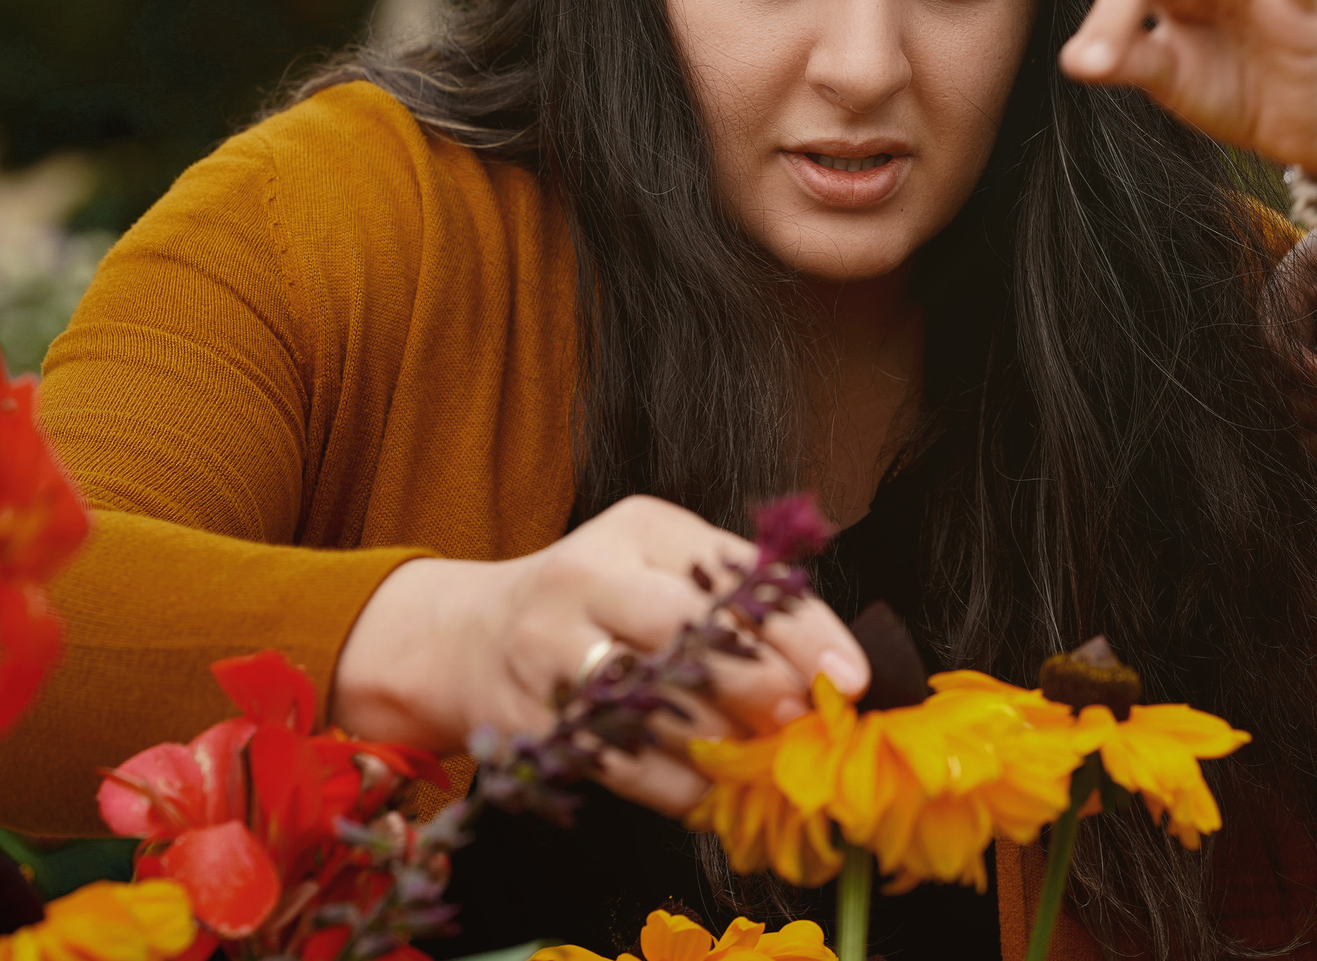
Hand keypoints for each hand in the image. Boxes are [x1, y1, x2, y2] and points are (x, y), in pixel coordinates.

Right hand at [331, 495, 867, 815]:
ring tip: (755, 756)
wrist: (465, 637)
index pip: (736, 576)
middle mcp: (588, 581)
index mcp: (640, 530)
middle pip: (692, 637)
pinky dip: (679, 786)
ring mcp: (550, 653)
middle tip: (797, 717)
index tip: (851, 675)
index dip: (803, 631)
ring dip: (724, 743)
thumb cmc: (595, 597)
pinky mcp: (532, 722)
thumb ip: (739, 596)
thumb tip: (833, 665)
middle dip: (760, 685)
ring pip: (660, 712)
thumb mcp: (661, 562)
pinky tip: (706, 786)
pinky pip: (625, 768)